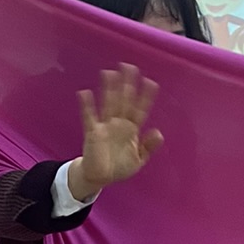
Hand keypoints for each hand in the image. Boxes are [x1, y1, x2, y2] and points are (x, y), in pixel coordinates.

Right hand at [68, 64, 161, 203]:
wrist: (100, 177)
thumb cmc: (119, 167)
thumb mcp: (139, 159)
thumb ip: (148, 147)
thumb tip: (159, 133)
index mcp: (132, 129)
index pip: (140, 109)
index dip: (146, 96)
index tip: (151, 82)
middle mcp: (119, 123)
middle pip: (124, 100)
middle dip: (127, 84)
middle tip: (128, 66)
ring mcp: (105, 126)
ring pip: (108, 103)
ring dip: (109, 89)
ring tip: (109, 73)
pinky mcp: (92, 133)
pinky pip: (89, 117)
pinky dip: (87, 106)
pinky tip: (84, 93)